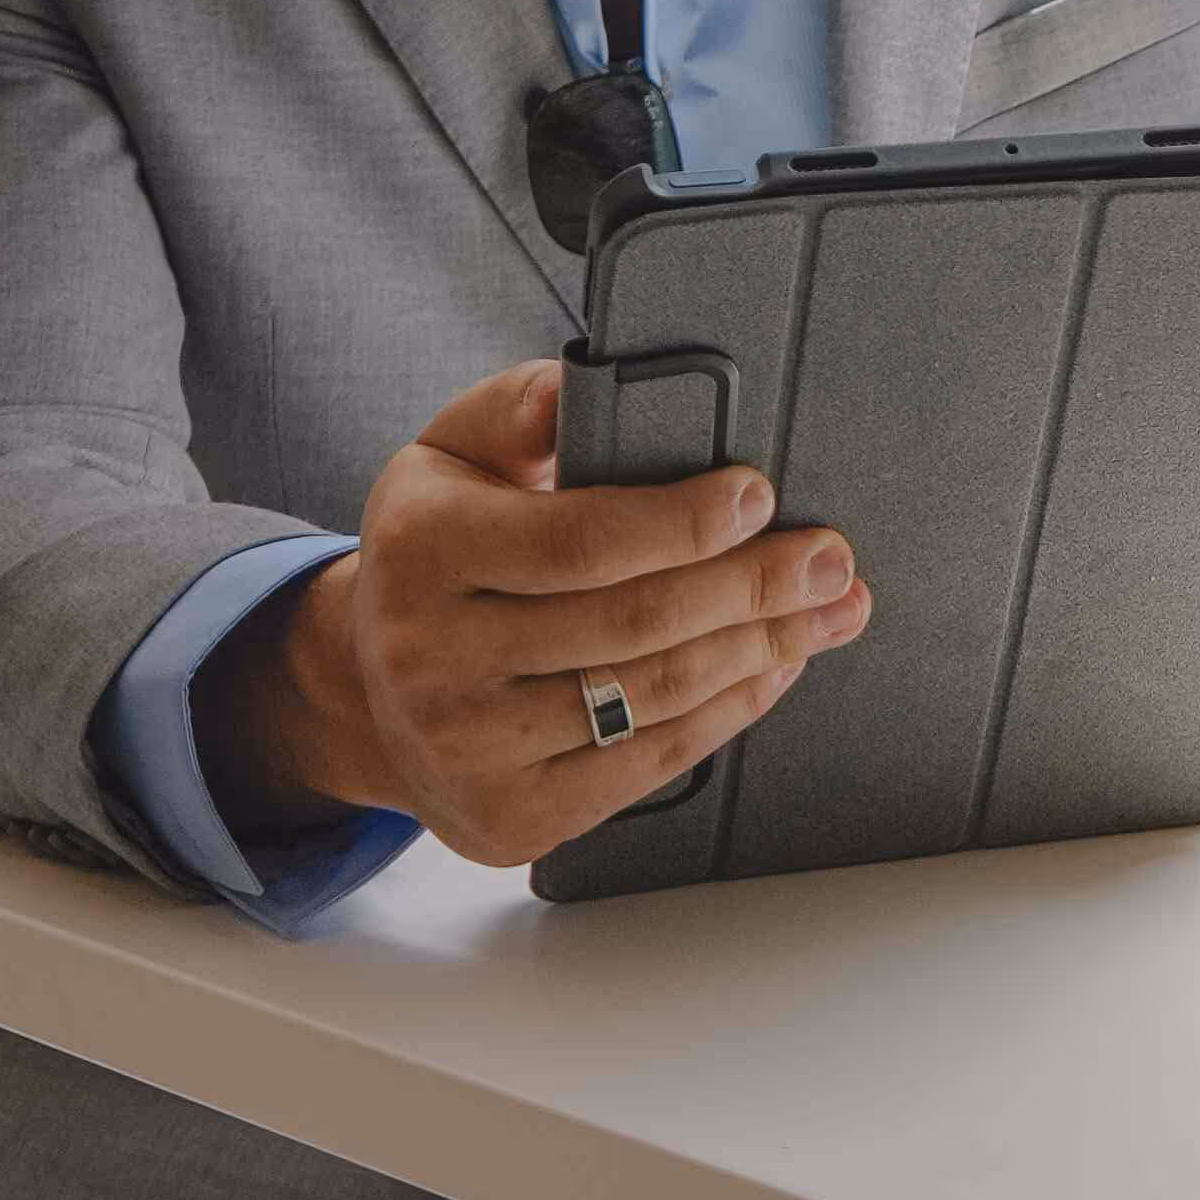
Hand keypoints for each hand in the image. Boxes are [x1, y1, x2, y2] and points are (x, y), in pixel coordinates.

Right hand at [203, 359, 869, 869]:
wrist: (370, 688)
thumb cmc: (439, 549)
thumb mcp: (454, 454)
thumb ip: (525, 408)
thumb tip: (597, 382)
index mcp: (422, 549)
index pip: (578, 540)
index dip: (683, 522)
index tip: (760, 495)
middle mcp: (432, 658)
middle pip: (633, 623)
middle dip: (754, 586)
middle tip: (829, 558)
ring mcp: (468, 749)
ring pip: (654, 697)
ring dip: (763, 649)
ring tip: (826, 610)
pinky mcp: (511, 816)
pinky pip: (649, 764)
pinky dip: (729, 711)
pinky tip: (772, 666)